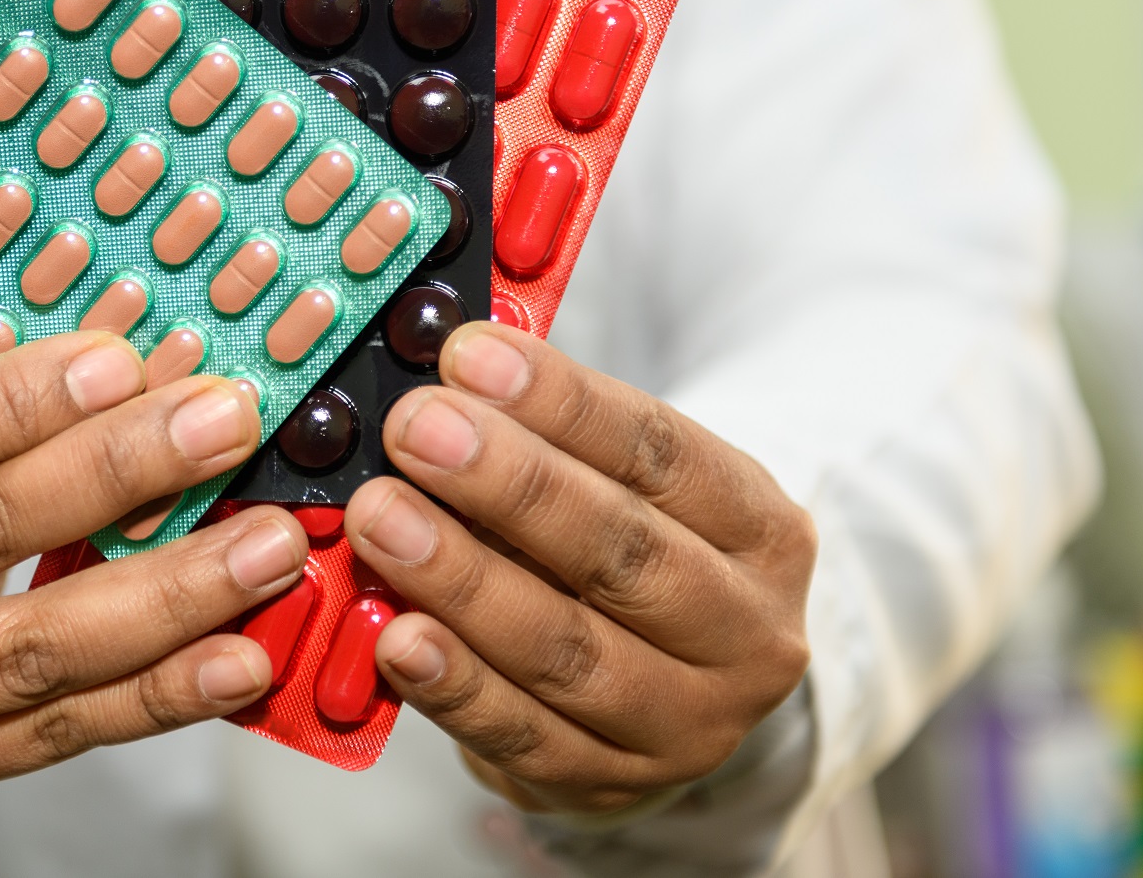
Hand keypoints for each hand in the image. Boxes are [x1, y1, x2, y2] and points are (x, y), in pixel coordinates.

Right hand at [0, 333, 308, 811]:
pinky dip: (160, 694)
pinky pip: (60, 734)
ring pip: (30, 652)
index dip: (6, 403)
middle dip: (114, 475)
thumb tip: (119, 362)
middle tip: (220, 426)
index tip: (120, 361)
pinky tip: (237, 655)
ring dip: (168, 595)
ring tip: (265, 544)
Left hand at [343, 323, 815, 813]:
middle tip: (414, 430)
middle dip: (507, 484)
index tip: (467, 355)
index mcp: (762, 529)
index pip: (662, 453)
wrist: (669, 687)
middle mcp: (747, 633)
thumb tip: (441, 380)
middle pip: (620, 551)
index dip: (561, 401)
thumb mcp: (629, 483)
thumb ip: (548, 435)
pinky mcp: (613, 786)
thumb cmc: (624, 545)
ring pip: (568, 649)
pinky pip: (524, 735)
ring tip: (379, 517)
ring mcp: (688, 724)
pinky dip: (455, 686)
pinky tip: (396, 635)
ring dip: (461, 579)